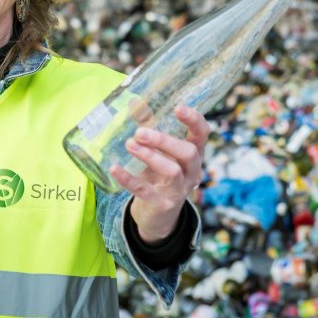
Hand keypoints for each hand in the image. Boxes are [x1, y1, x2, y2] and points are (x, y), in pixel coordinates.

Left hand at [110, 105, 210, 242]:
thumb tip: (134, 102)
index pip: (202, 134)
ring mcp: (179, 190)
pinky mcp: (162, 205)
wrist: (157, 215)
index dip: (194, 120)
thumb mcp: (157, 152)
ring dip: (150, 156)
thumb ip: (148, 128)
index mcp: (193, 154)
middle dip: (165, 140)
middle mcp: (192, 172)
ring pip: (172, 172)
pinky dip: (129, 179)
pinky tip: (115, 168)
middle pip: (189, 153)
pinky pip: (146, 191)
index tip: (177, 108)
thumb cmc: (158, 175)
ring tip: (129, 145)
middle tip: (140, 132)